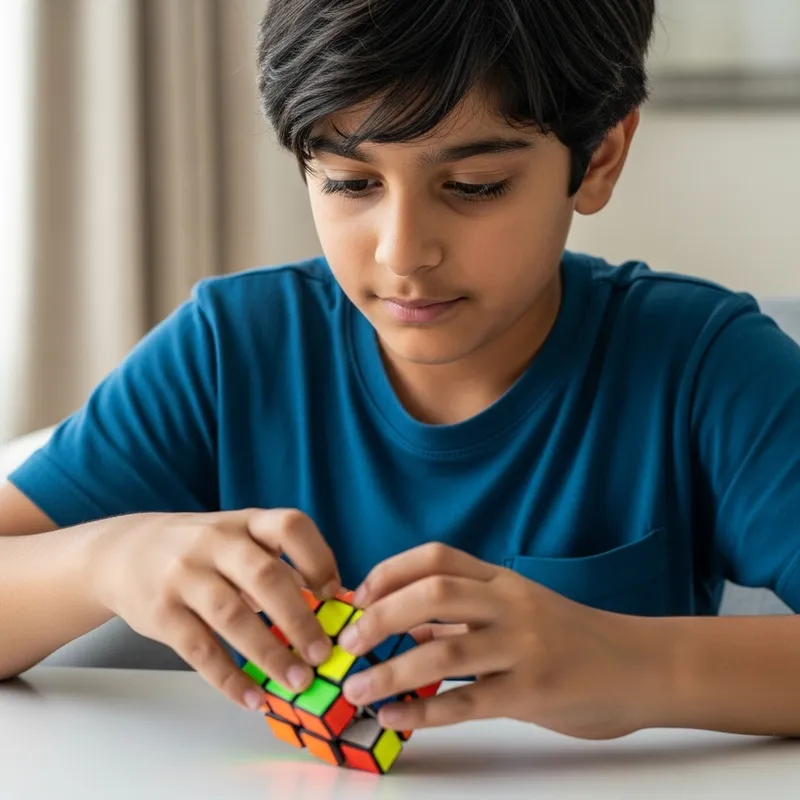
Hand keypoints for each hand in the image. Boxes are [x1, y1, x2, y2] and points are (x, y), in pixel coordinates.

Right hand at [87, 509, 340, 710]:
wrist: (122, 552)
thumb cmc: (198, 550)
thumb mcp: (236, 539)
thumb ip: (276, 563)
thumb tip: (329, 604)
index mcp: (245, 522)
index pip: (290, 526)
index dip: (318, 558)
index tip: (334, 594)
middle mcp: (216, 542)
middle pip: (265, 576)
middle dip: (300, 618)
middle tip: (324, 653)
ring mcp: (184, 575)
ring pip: (233, 615)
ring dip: (270, 654)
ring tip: (298, 681)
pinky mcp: (161, 612)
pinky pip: (199, 649)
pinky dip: (229, 678)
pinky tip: (253, 697)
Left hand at [337, 543, 662, 739]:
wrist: (639, 666)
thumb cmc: (571, 638)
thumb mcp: (518, 609)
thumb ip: (466, 613)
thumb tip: (403, 621)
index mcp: (503, 580)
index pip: (438, 557)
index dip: (391, 571)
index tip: (358, 595)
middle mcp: (511, 604)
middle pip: (434, 593)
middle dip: (381, 616)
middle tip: (347, 642)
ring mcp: (524, 647)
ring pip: (444, 651)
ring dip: (390, 671)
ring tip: (356, 689)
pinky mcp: (534, 692)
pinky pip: (467, 702)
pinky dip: (423, 710)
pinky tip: (394, 717)